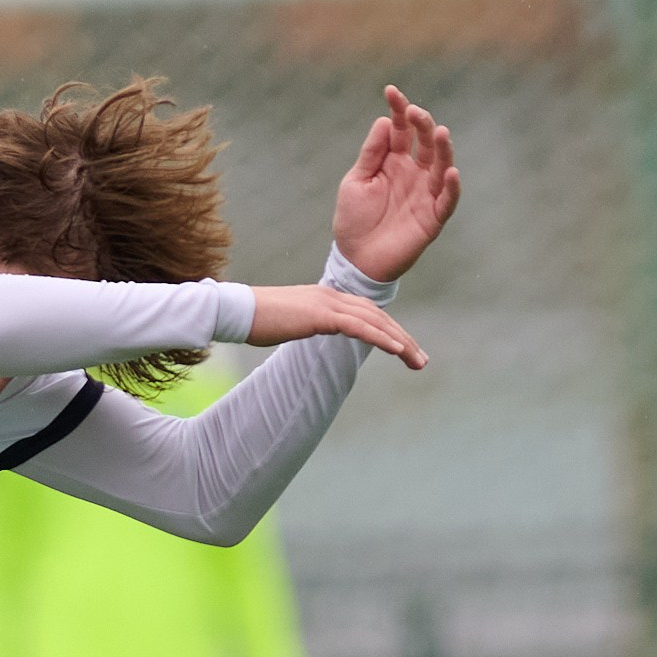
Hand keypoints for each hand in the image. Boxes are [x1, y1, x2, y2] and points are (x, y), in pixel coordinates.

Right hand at [245, 286, 427, 368]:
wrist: (234, 310)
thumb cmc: (253, 319)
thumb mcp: (287, 323)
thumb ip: (303, 325)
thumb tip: (304, 332)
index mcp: (323, 297)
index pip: (366, 311)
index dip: (388, 329)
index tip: (404, 348)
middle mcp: (329, 295)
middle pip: (377, 315)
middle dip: (403, 338)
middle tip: (421, 360)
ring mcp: (326, 303)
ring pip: (375, 321)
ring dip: (400, 342)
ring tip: (417, 361)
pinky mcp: (321, 315)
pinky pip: (359, 327)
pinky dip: (382, 338)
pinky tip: (397, 351)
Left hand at [332, 86, 459, 282]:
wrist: (356, 257)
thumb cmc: (354, 219)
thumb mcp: (356, 181)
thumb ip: (371, 154)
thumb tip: (383, 121)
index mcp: (393, 161)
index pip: (399, 131)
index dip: (398, 111)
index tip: (391, 91)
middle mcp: (413, 173)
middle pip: (424, 143)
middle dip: (421, 125)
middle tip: (414, 111)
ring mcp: (425, 194)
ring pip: (440, 166)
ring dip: (442, 149)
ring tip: (439, 131)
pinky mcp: (433, 217)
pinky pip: (447, 200)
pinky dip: (451, 186)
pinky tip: (450, 171)